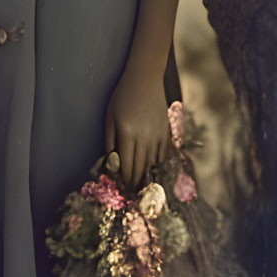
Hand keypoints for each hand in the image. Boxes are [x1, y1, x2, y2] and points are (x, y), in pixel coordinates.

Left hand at [105, 69, 171, 185]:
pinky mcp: (167, 131)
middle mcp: (145, 136)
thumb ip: (109, 140)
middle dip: (136, 183)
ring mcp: (159, 134)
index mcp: (128, 133)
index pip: (127, 165)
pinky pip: (164, 154)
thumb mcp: (109, 117)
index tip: (123, 191)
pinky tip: (156, 173)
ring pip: (154, 163)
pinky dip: (160, 165)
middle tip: (133, 196)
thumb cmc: (121, 97)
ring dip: (149, 177)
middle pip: (141, 167)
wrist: (145, 79)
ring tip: (144, 189)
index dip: (125, 181)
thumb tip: (110, 162)